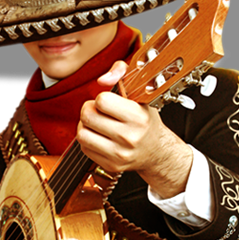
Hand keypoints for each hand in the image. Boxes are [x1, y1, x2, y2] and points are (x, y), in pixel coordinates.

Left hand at [77, 61, 193, 198]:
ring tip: (96, 125)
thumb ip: (121, 74)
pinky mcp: (110, 165)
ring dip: (85, 126)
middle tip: (98, 112)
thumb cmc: (145, 121)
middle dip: (90, 110)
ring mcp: (119, 154)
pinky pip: (84, 148)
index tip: (108, 102)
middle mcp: (129, 137)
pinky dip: (88, 141)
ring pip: (82, 134)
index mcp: (138, 117)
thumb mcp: (140, 94)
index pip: (102, 101)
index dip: (101, 98)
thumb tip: (102, 79)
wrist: (156, 151)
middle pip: (88, 116)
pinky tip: (99, 137)